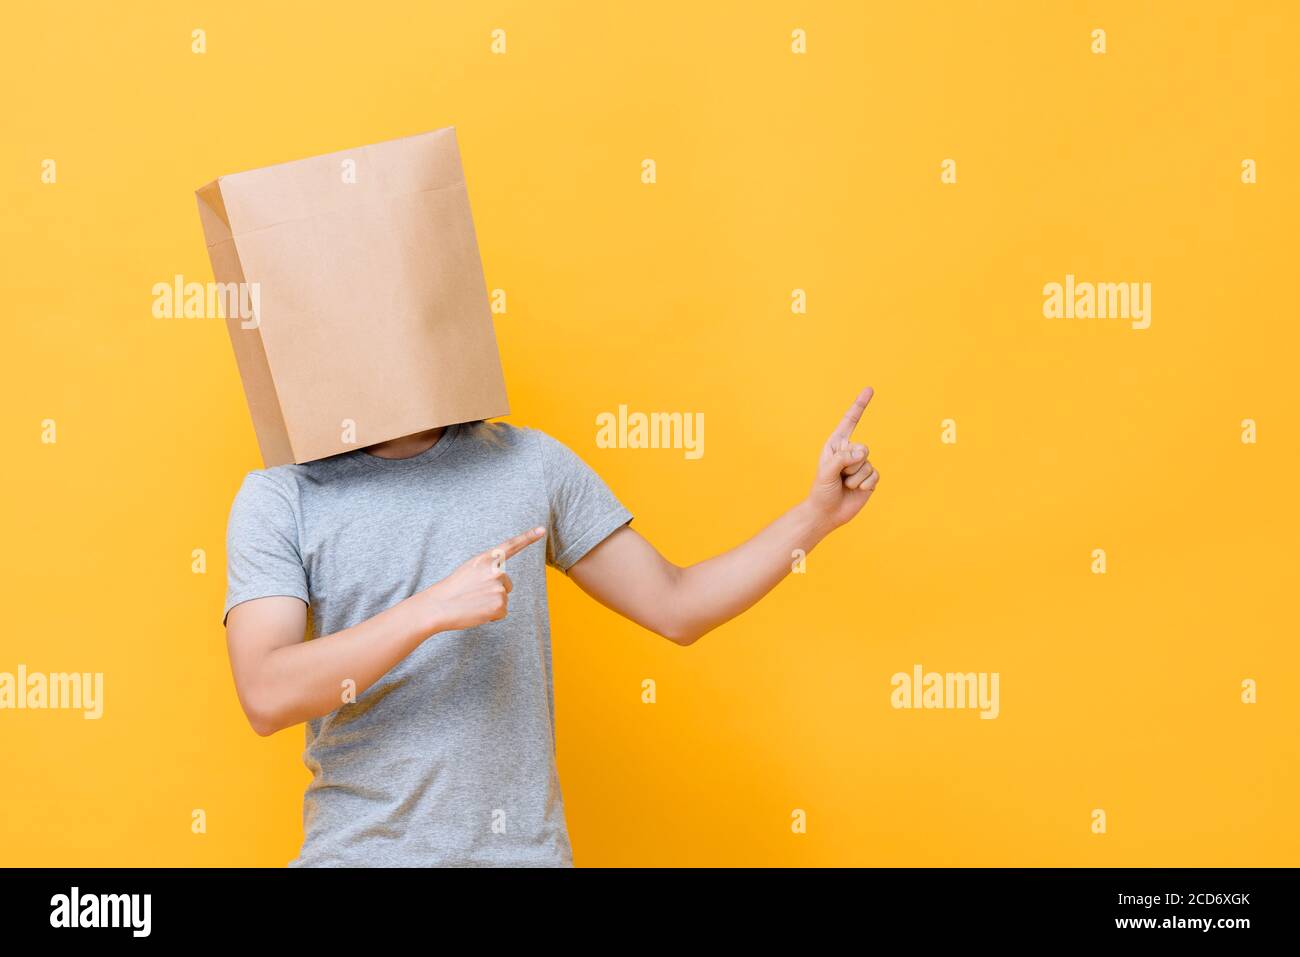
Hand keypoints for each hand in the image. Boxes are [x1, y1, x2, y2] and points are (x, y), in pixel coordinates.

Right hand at [419, 526, 546, 632]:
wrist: (438, 606)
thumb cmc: (452, 589)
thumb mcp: (470, 570)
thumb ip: (487, 569)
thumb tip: (501, 581)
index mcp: (486, 559)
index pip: (511, 546)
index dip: (528, 537)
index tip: (542, 530)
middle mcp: (496, 571)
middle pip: (507, 584)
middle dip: (495, 591)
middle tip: (473, 593)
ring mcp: (499, 588)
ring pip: (503, 598)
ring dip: (491, 604)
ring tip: (473, 602)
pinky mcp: (500, 605)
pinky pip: (502, 612)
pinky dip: (491, 615)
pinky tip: (477, 611)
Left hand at [807, 387, 879, 529]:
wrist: (827, 513)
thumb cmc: (822, 491)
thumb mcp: (826, 473)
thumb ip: (842, 459)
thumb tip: (863, 452)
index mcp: (836, 445)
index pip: (850, 421)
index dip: (860, 405)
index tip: (869, 389)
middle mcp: (850, 452)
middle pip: (862, 448)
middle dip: (850, 465)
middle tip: (839, 477)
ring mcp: (861, 464)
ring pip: (867, 464)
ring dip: (855, 478)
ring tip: (845, 485)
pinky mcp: (870, 478)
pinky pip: (874, 476)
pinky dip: (864, 485)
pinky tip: (856, 491)